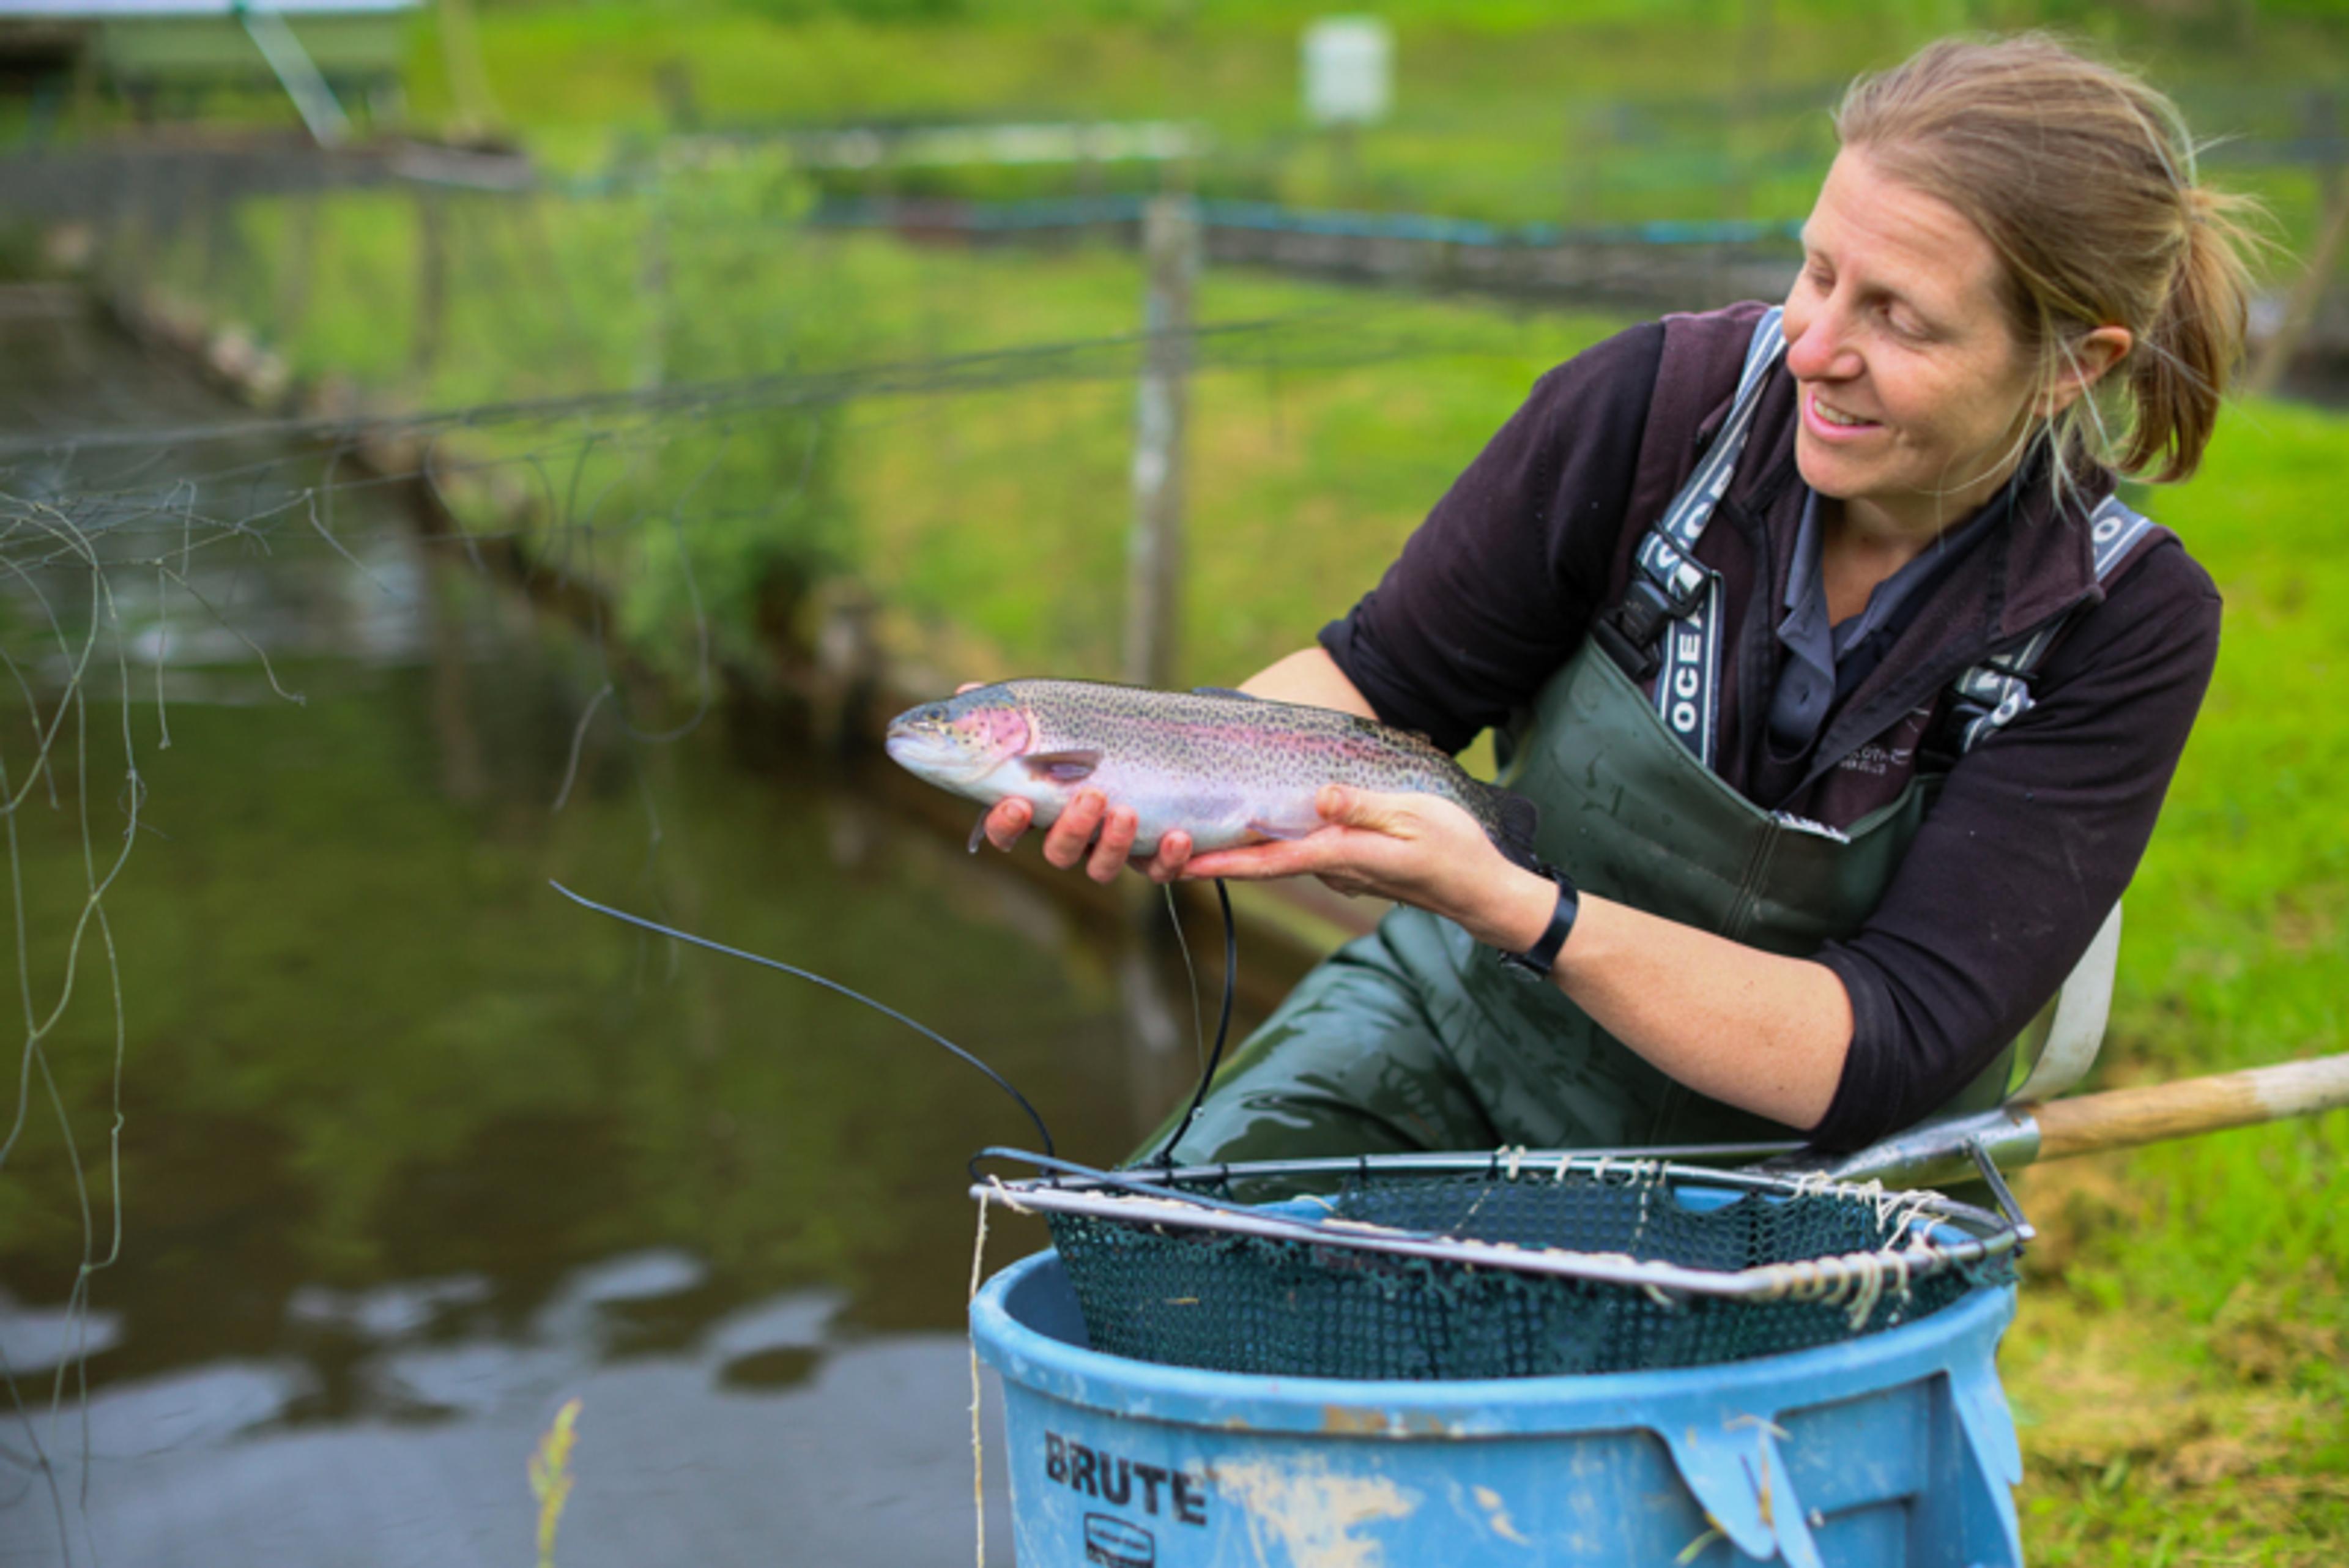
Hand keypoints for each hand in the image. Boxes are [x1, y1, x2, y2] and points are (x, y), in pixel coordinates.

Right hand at [951, 684, 1194, 883]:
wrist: (1174, 741)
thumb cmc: (1095, 728)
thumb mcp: (1054, 713)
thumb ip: (1009, 712)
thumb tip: (961, 692)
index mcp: (1041, 804)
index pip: (1007, 827)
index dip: (1005, 823)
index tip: (1017, 803)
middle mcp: (1073, 834)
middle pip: (1059, 851)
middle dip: (1071, 828)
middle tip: (1091, 795)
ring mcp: (1112, 847)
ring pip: (1102, 866)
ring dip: (1113, 843)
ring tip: (1127, 811)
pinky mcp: (1155, 854)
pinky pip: (1159, 871)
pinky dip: (1169, 860)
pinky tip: (1180, 836)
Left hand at [1181, 786, 1550, 947]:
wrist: (1481, 891)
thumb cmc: (1453, 852)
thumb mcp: (1414, 818)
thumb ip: (1364, 807)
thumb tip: (1320, 797)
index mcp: (1341, 857)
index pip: (1270, 861)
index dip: (1223, 862)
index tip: (1180, 864)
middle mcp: (1331, 868)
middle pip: (1261, 863)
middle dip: (1212, 859)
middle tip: (1163, 848)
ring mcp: (1339, 870)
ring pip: (1277, 858)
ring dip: (1236, 849)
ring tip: (1191, 830)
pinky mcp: (1349, 865)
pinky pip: (1300, 853)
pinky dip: (1270, 843)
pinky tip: (1253, 823)